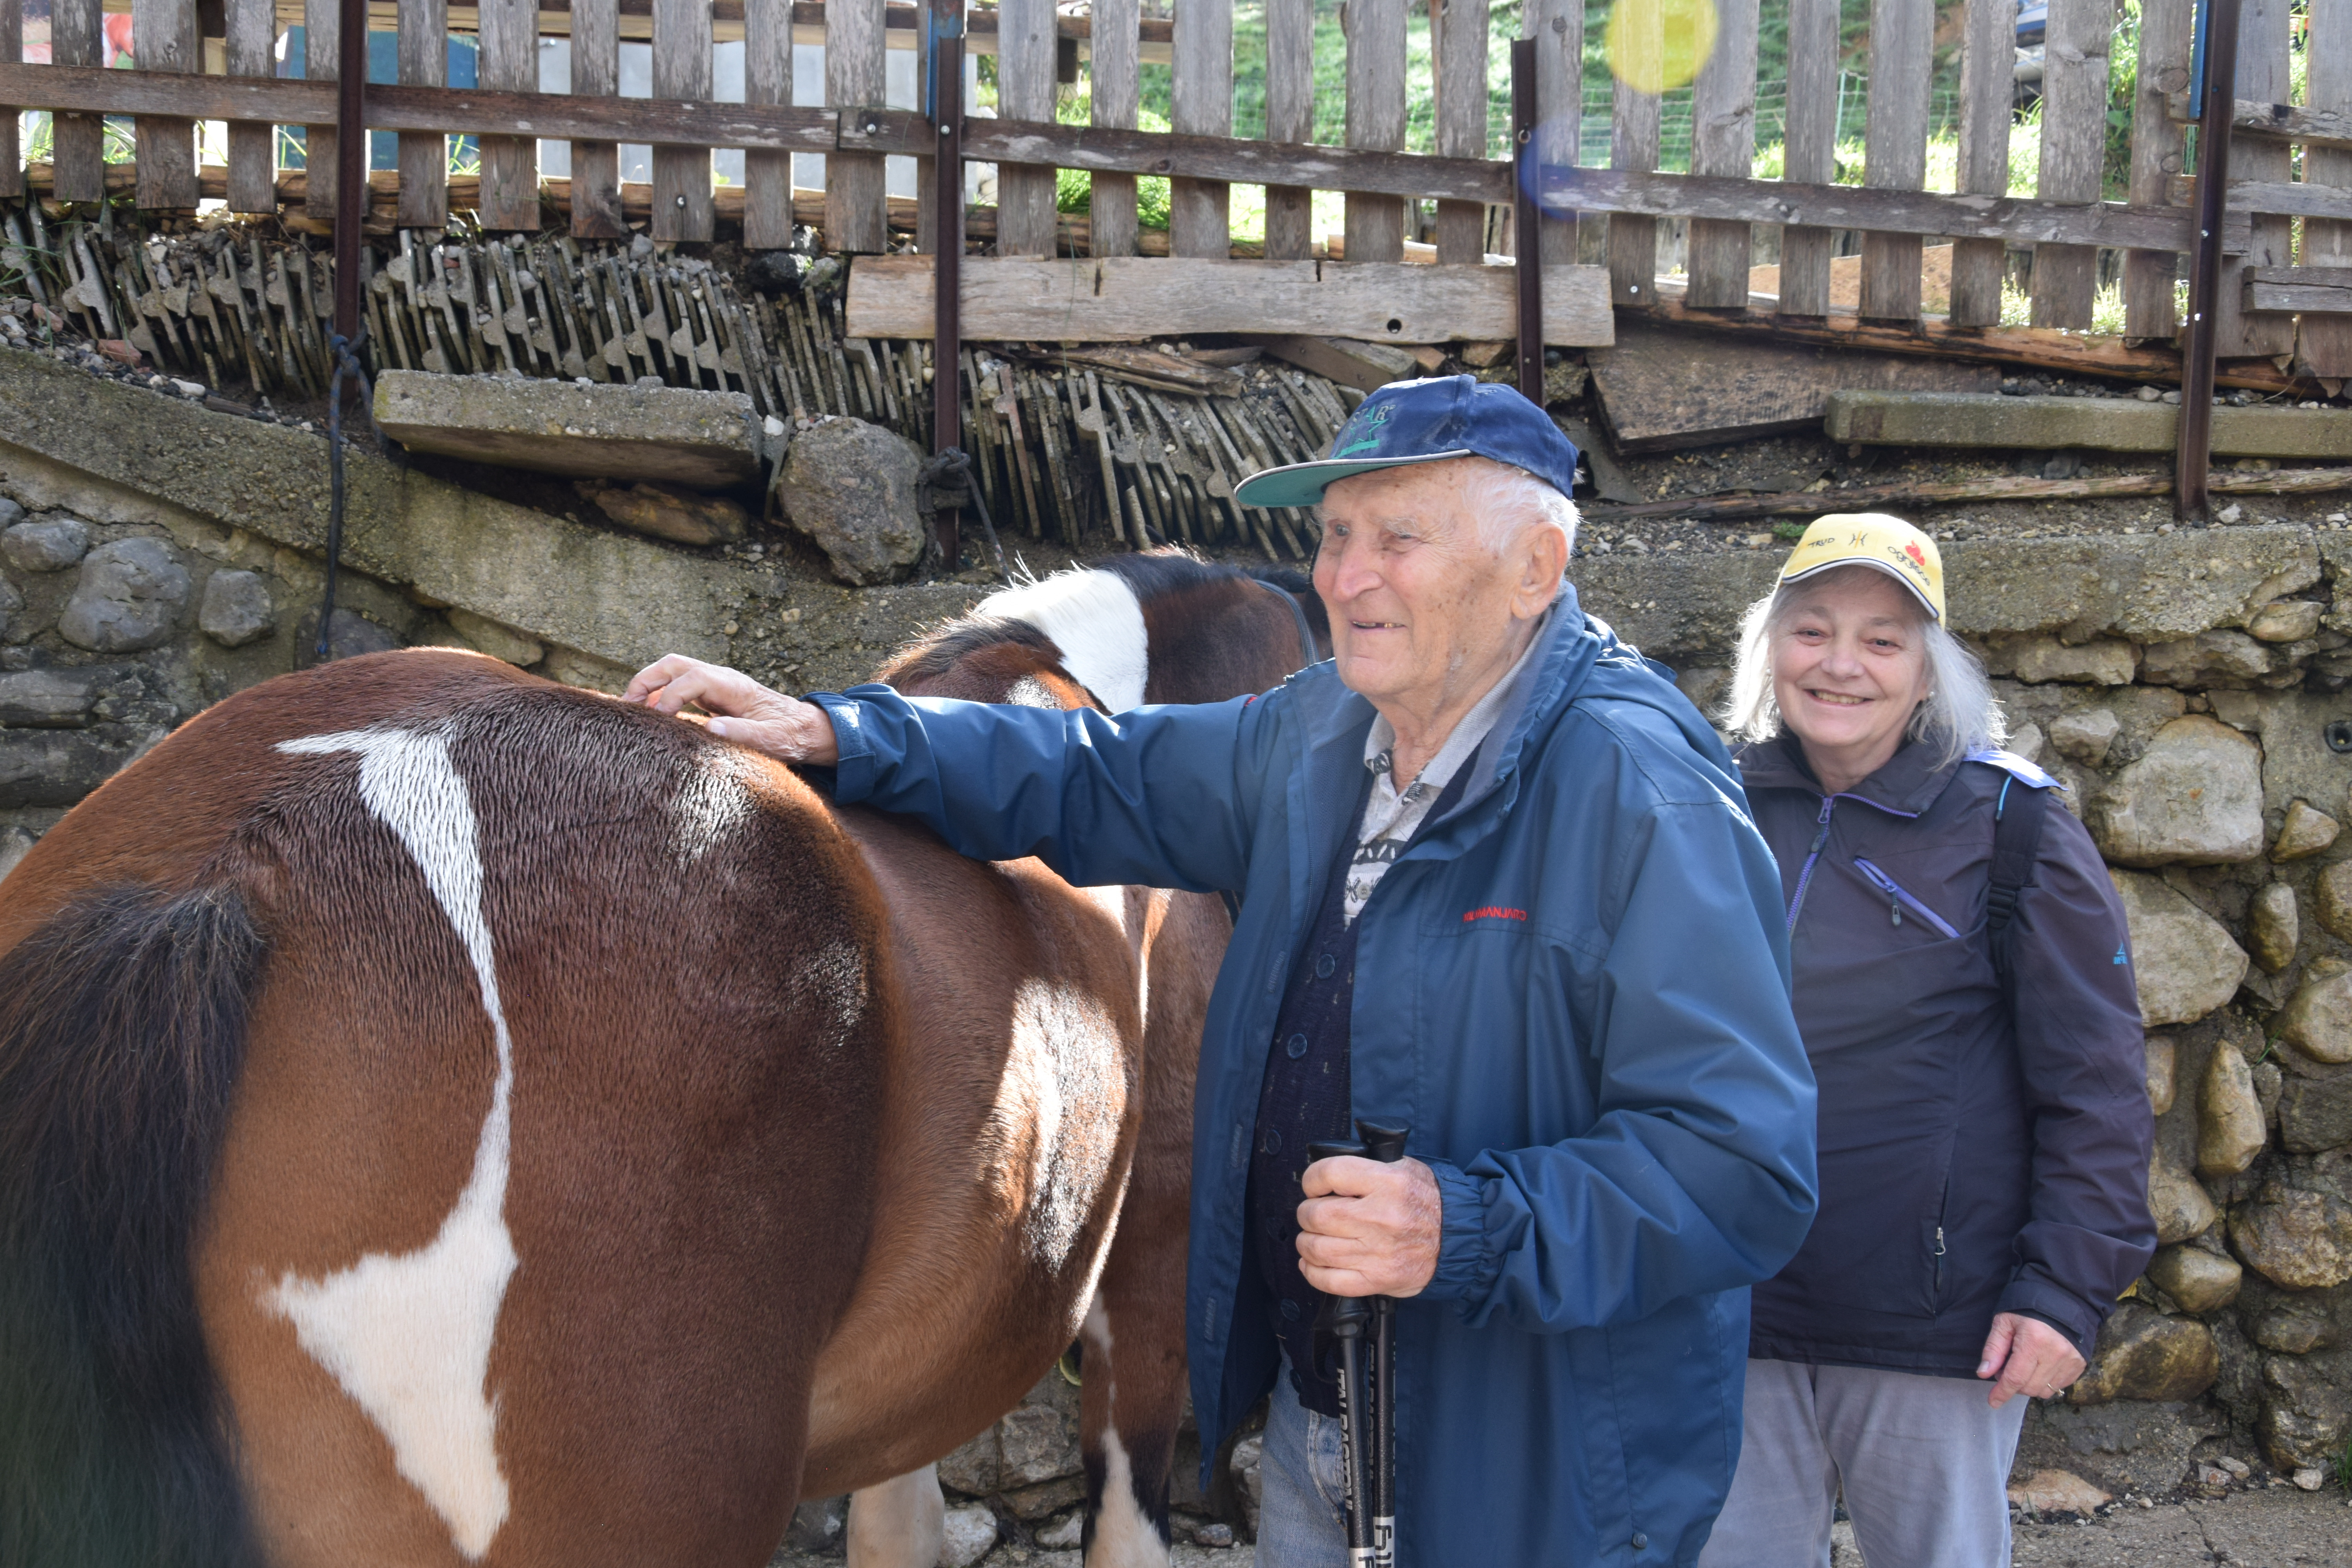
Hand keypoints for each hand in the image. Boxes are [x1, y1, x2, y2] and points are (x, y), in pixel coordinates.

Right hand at [622, 655, 840, 765]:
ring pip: (673, 672)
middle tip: (626, 706)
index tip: (658, 719)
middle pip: (674, 665)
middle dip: (646, 680)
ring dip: (648, 685)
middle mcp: (721, 679)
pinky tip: (649, 716)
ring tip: (629, 711)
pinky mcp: (711, 696)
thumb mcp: (773, 739)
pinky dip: (659, 695)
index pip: (693, 678)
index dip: (671, 695)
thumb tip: (712, 727)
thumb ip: (745, 733)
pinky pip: (678, 687)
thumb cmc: (791, 735)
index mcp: (734, 686)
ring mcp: (715, 685)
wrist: (806, 729)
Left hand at [1296, 1155, 1442, 1298]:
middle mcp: (1381, 1218)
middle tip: (1313, 1212)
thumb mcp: (1406, 1168)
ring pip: (1316, 1248)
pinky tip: (1312, 1263)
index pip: (1329, 1174)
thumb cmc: (1429, 1202)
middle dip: (1306, 1212)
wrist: (1458, 1239)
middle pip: (1316, 1214)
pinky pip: (1328, 1280)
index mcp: (1389, 1183)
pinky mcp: (1377, 1279)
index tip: (1313, 1186)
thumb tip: (1332, 1174)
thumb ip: (1370, 1166)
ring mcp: (1378, 1252)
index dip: (1312, 1179)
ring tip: (1314, 1236)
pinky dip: (1312, 1271)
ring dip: (1307, 1241)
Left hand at [1977, 1312, 2086, 1408]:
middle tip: (2006, 1368)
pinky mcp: (2079, 1365)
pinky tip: (2039, 1367)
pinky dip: (2045, 1383)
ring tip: (2024, 1366)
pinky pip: (2058, 1386)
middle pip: (2029, 1387)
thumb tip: (1984, 1373)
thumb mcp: (2004, 1322)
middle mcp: (2055, 1353)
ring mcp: (2070, 1360)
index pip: (2015, 1378)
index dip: (2002, 1393)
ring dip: (2029, 1385)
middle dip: (2014, 1384)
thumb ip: (1993, 1349)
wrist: (2062, 1299)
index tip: (1992, 1402)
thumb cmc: (2027, 1309)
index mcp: (2034, 1341)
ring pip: (2044, 1391)